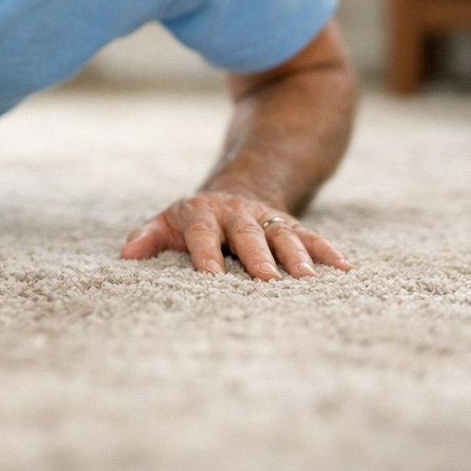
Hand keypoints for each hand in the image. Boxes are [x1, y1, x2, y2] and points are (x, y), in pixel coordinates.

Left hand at [120, 191, 352, 279]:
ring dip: (297, 257)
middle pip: (247, 235)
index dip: (205, 254)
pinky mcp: (291, 226)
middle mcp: (237, 215)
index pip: (202, 235)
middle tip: (268, 281)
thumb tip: (126, 255)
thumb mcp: (168, 222)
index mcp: (202, 215)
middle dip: (258, 258)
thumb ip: (148, 237)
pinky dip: (328, 253)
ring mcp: (267, 220)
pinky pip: (312, 238)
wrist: (236, 190)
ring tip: (308, 280)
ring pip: (283, 236)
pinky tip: (345, 270)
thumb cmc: (194, 220)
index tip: (210, 277)